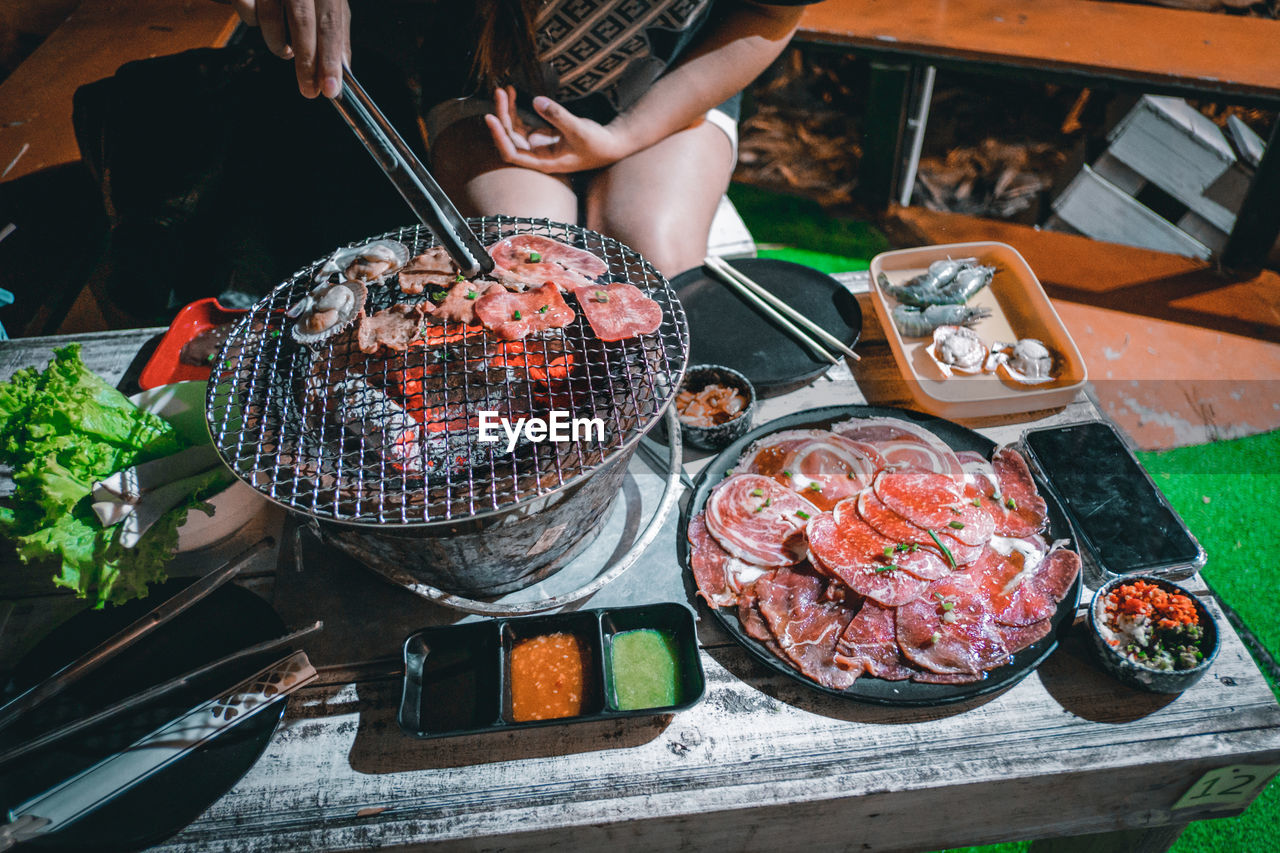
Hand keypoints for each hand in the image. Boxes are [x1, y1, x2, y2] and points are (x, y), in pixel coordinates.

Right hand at [227, 0, 349, 98]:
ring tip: (286, 51)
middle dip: (306, 63)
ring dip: (278, 44)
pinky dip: (253, 22)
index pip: (331, 24)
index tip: (331, 89)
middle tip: (308, 90)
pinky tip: (261, 19)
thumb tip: (343, 68)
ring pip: (270, 18)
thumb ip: (335, 30)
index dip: (330, 59)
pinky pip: (246, 10)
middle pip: (303, 23)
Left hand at [484, 86, 633, 173]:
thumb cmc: (597, 144)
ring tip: (503, 90)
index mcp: (542, 161)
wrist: (611, 144)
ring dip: (507, 110)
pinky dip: (516, 109)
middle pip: (509, 137)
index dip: (499, 137)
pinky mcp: (543, 134)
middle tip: (500, 92)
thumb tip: (536, 101)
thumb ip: (558, 116)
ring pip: (514, 128)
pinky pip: (522, 122)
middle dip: (502, 115)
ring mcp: (538, 145)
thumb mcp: (579, 129)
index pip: (512, 153)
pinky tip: (511, 93)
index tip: (491, 117)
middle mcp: (536, 155)